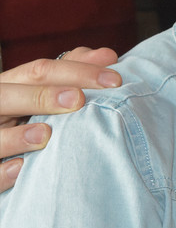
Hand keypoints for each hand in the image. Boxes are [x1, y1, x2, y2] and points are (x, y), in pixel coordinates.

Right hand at [0, 47, 119, 191]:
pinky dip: (3, 172)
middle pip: (9, 96)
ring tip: (45, 134)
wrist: (1, 145)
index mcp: (9, 84)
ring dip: (18, 136)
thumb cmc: (27, 112)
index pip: (38, 71)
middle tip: (79, 99)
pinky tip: (21, 168)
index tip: (113, 80)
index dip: (76, 71)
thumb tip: (108, 55)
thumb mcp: (42, 89)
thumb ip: (72, 71)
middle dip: (43, 96)